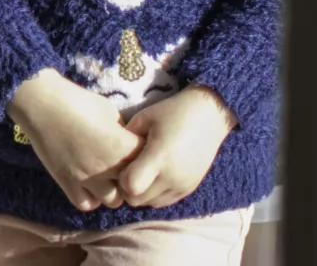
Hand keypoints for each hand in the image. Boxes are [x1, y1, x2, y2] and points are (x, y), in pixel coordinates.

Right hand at [8, 69, 142, 212]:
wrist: (40, 102)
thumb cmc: (76, 100)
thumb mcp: (109, 111)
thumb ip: (122, 132)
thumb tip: (128, 144)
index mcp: (122, 146)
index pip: (148, 163)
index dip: (144, 157)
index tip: (136, 150)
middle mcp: (108, 166)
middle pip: (134, 188)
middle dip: (131, 178)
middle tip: (122, 166)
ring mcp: (86, 177)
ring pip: (113, 201)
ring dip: (112, 190)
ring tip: (105, 176)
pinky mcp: (66, 182)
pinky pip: (86, 204)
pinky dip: (90, 196)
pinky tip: (87, 183)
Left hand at [120, 86, 236, 207]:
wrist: (208, 116)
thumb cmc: (171, 113)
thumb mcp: (143, 119)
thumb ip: (125, 140)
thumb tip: (108, 155)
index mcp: (160, 157)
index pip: (130, 187)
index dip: (120, 180)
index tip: (120, 165)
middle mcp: (173, 177)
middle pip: (137, 199)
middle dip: (127, 188)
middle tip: (127, 168)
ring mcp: (183, 185)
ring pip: (150, 204)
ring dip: (141, 192)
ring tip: (142, 171)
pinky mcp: (190, 189)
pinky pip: (164, 202)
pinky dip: (154, 194)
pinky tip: (154, 175)